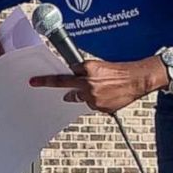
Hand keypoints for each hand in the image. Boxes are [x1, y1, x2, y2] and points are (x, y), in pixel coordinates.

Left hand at [29, 58, 166, 113]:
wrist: (137, 79)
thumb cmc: (120, 71)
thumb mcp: (99, 65)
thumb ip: (84, 72)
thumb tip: (74, 76)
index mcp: (87, 69)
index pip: (64, 75)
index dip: (48, 80)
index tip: (34, 81)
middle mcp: (88, 83)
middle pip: (67, 87)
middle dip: (56, 87)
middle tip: (42, 86)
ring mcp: (94, 97)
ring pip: (80, 98)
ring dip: (84, 95)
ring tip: (101, 89)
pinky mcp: (100, 107)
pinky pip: (91, 105)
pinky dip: (95, 101)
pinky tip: (106, 95)